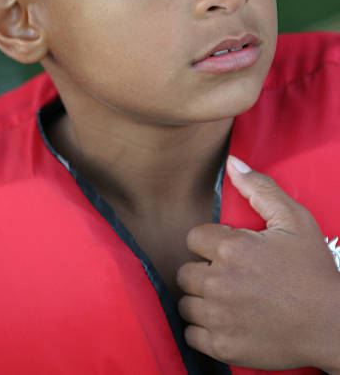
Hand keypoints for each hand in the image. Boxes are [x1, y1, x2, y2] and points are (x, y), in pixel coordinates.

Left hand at [177, 156, 339, 371]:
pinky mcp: (222, 346)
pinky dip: (204, 330)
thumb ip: (260, 188)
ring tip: (227, 300)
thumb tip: (233, 163)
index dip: (210, 244)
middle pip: (185, 272)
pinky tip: (225, 322)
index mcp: (231, 247)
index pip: (193, 238)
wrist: (332, 325)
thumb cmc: (312, 271)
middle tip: (229, 277)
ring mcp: (218, 316)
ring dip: (201, 300)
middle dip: (203, 271)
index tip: (229, 253)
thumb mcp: (294, 220)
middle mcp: (218, 280)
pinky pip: (192, 335)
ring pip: (186, 303)